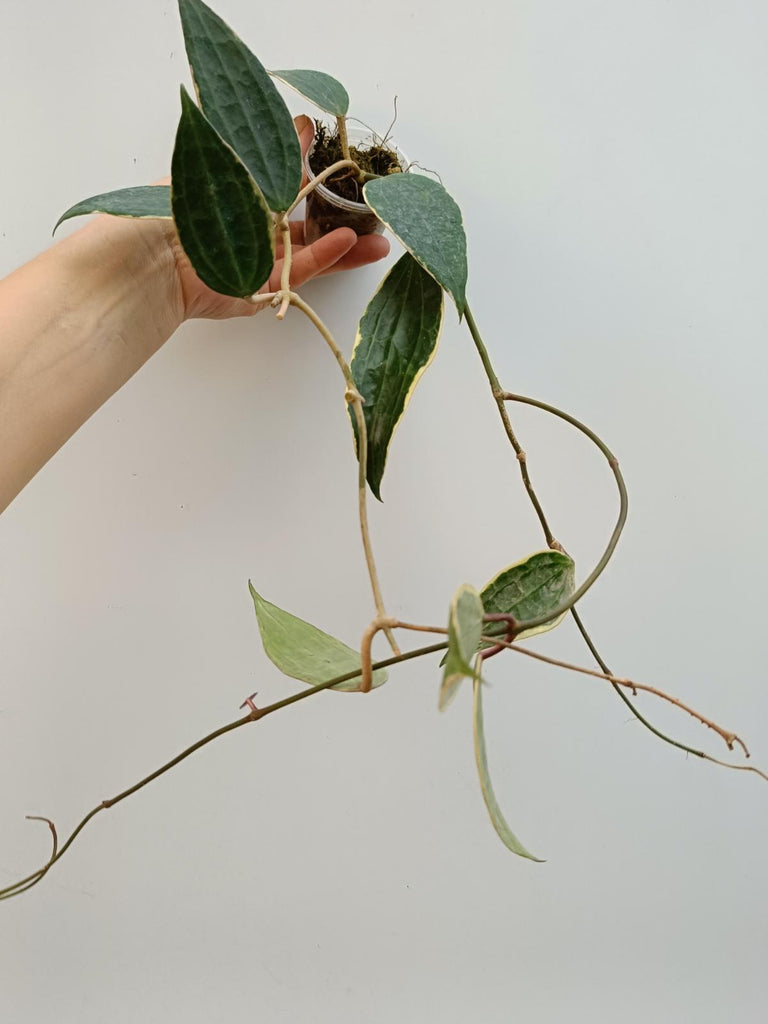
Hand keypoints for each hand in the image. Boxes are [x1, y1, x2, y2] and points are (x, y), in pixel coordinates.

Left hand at [164, 114, 389, 320]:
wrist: (152, 258)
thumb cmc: (179, 207)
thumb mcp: (230, 164)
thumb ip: (270, 150)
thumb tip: (303, 122)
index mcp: (240, 198)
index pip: (283, 184)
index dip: (312, 173)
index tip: (341, 161)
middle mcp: (250, 231)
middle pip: (304, 224)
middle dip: (340, 217)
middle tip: (373, 209)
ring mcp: (257, 263)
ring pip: (310, 254)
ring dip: (346, 247)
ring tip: (379, 240)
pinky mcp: (259, 292)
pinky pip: (298, 274)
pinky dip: (326, 258)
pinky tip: (350, 242)